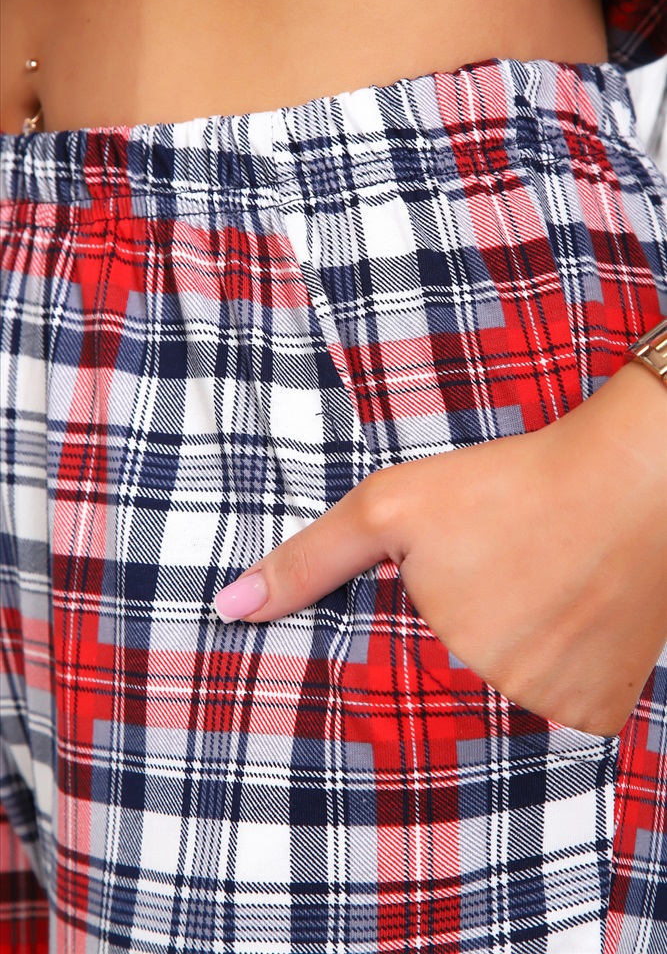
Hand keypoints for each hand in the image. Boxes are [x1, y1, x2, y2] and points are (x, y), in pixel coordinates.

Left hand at [214, 361, 666, 736]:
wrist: (631, 479)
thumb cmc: (505, 486)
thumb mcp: (391, 507)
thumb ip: (308, 562)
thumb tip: (225, 610)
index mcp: (437, 662)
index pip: (388, 701)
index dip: (397, 668)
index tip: (417, 637)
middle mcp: (499, 704)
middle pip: (451, 707)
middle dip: (455, 665)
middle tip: (491, 597)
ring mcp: (558, 712)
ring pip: (506, 713)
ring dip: (508, 673)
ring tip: (527, 603)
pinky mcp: (605, 710)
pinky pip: (561, 719)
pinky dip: (555, 682)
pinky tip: (559, 625)